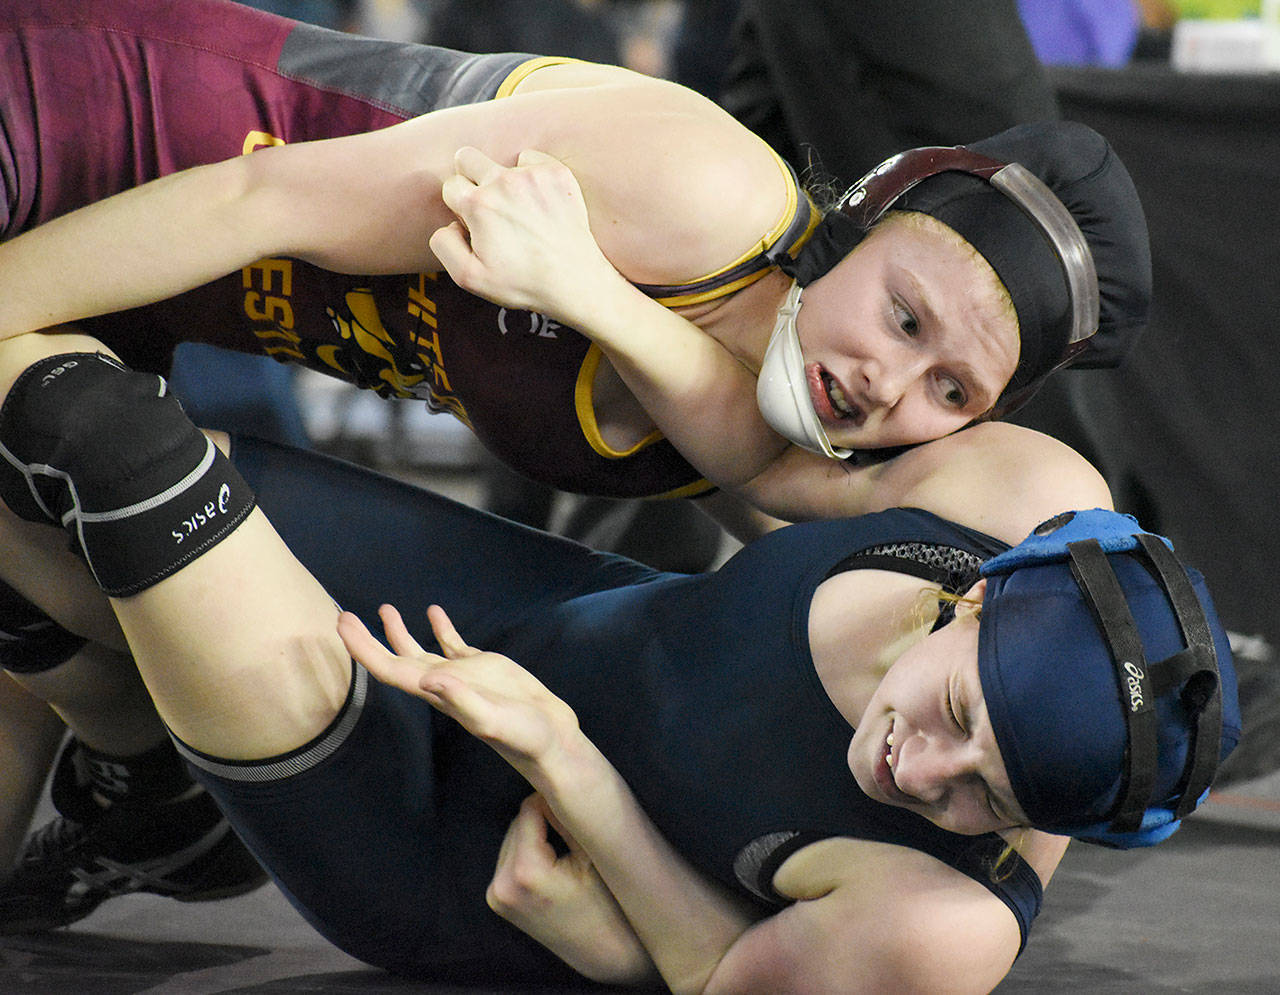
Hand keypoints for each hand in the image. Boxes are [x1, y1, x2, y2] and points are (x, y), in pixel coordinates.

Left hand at [336, 604, 580, 784]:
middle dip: (368, 639)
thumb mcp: (492, 718)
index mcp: (437, 693)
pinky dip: (440, 627)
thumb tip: (429, 679)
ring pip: (420, 650)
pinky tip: (434, 612)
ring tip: (383, 608)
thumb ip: (462, 700)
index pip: (389, 668)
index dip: (363, 648)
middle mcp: (441, 683)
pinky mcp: (482, 667)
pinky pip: (452, 644)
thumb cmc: (522, 734)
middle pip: (394, 658)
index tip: (343, 625)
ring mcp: (461, 675)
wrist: (549, 736)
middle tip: (345, 615)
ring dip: (399, 631)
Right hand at [429, 147, 623, 323]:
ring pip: (502, 162)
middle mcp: (503, 181)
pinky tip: (539, 204)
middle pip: (466, 157)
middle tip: (488, 206)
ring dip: (505, 182)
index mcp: (477, 204)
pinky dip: (532, 177)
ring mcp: (533, 174)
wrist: (575, 281)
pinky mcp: (557, 173)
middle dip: (469, 178)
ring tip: (520, 212)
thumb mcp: (469, 277)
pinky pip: (532, 159)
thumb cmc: (522, 282)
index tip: (475, 222)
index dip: (459, 206)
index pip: (451, 185)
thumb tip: (451, 222)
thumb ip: (443, 244)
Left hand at [488, 793, 656, 984]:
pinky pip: (510, 858)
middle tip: (573, 835)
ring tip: (564, 855)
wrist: (606, 952)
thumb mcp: (593, 856)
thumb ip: (567, 819)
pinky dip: (528, 854)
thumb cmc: (609, 905)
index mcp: (525, 872)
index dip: (553, 804)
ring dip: (535, 838)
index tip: (572, 808)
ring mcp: (497, 896)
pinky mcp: (498, 901)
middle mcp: (502, 885)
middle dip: (543, 822)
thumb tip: (551, 785)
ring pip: (513, 838)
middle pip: (518, 823)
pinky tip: (552, 867)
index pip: (529, 809)